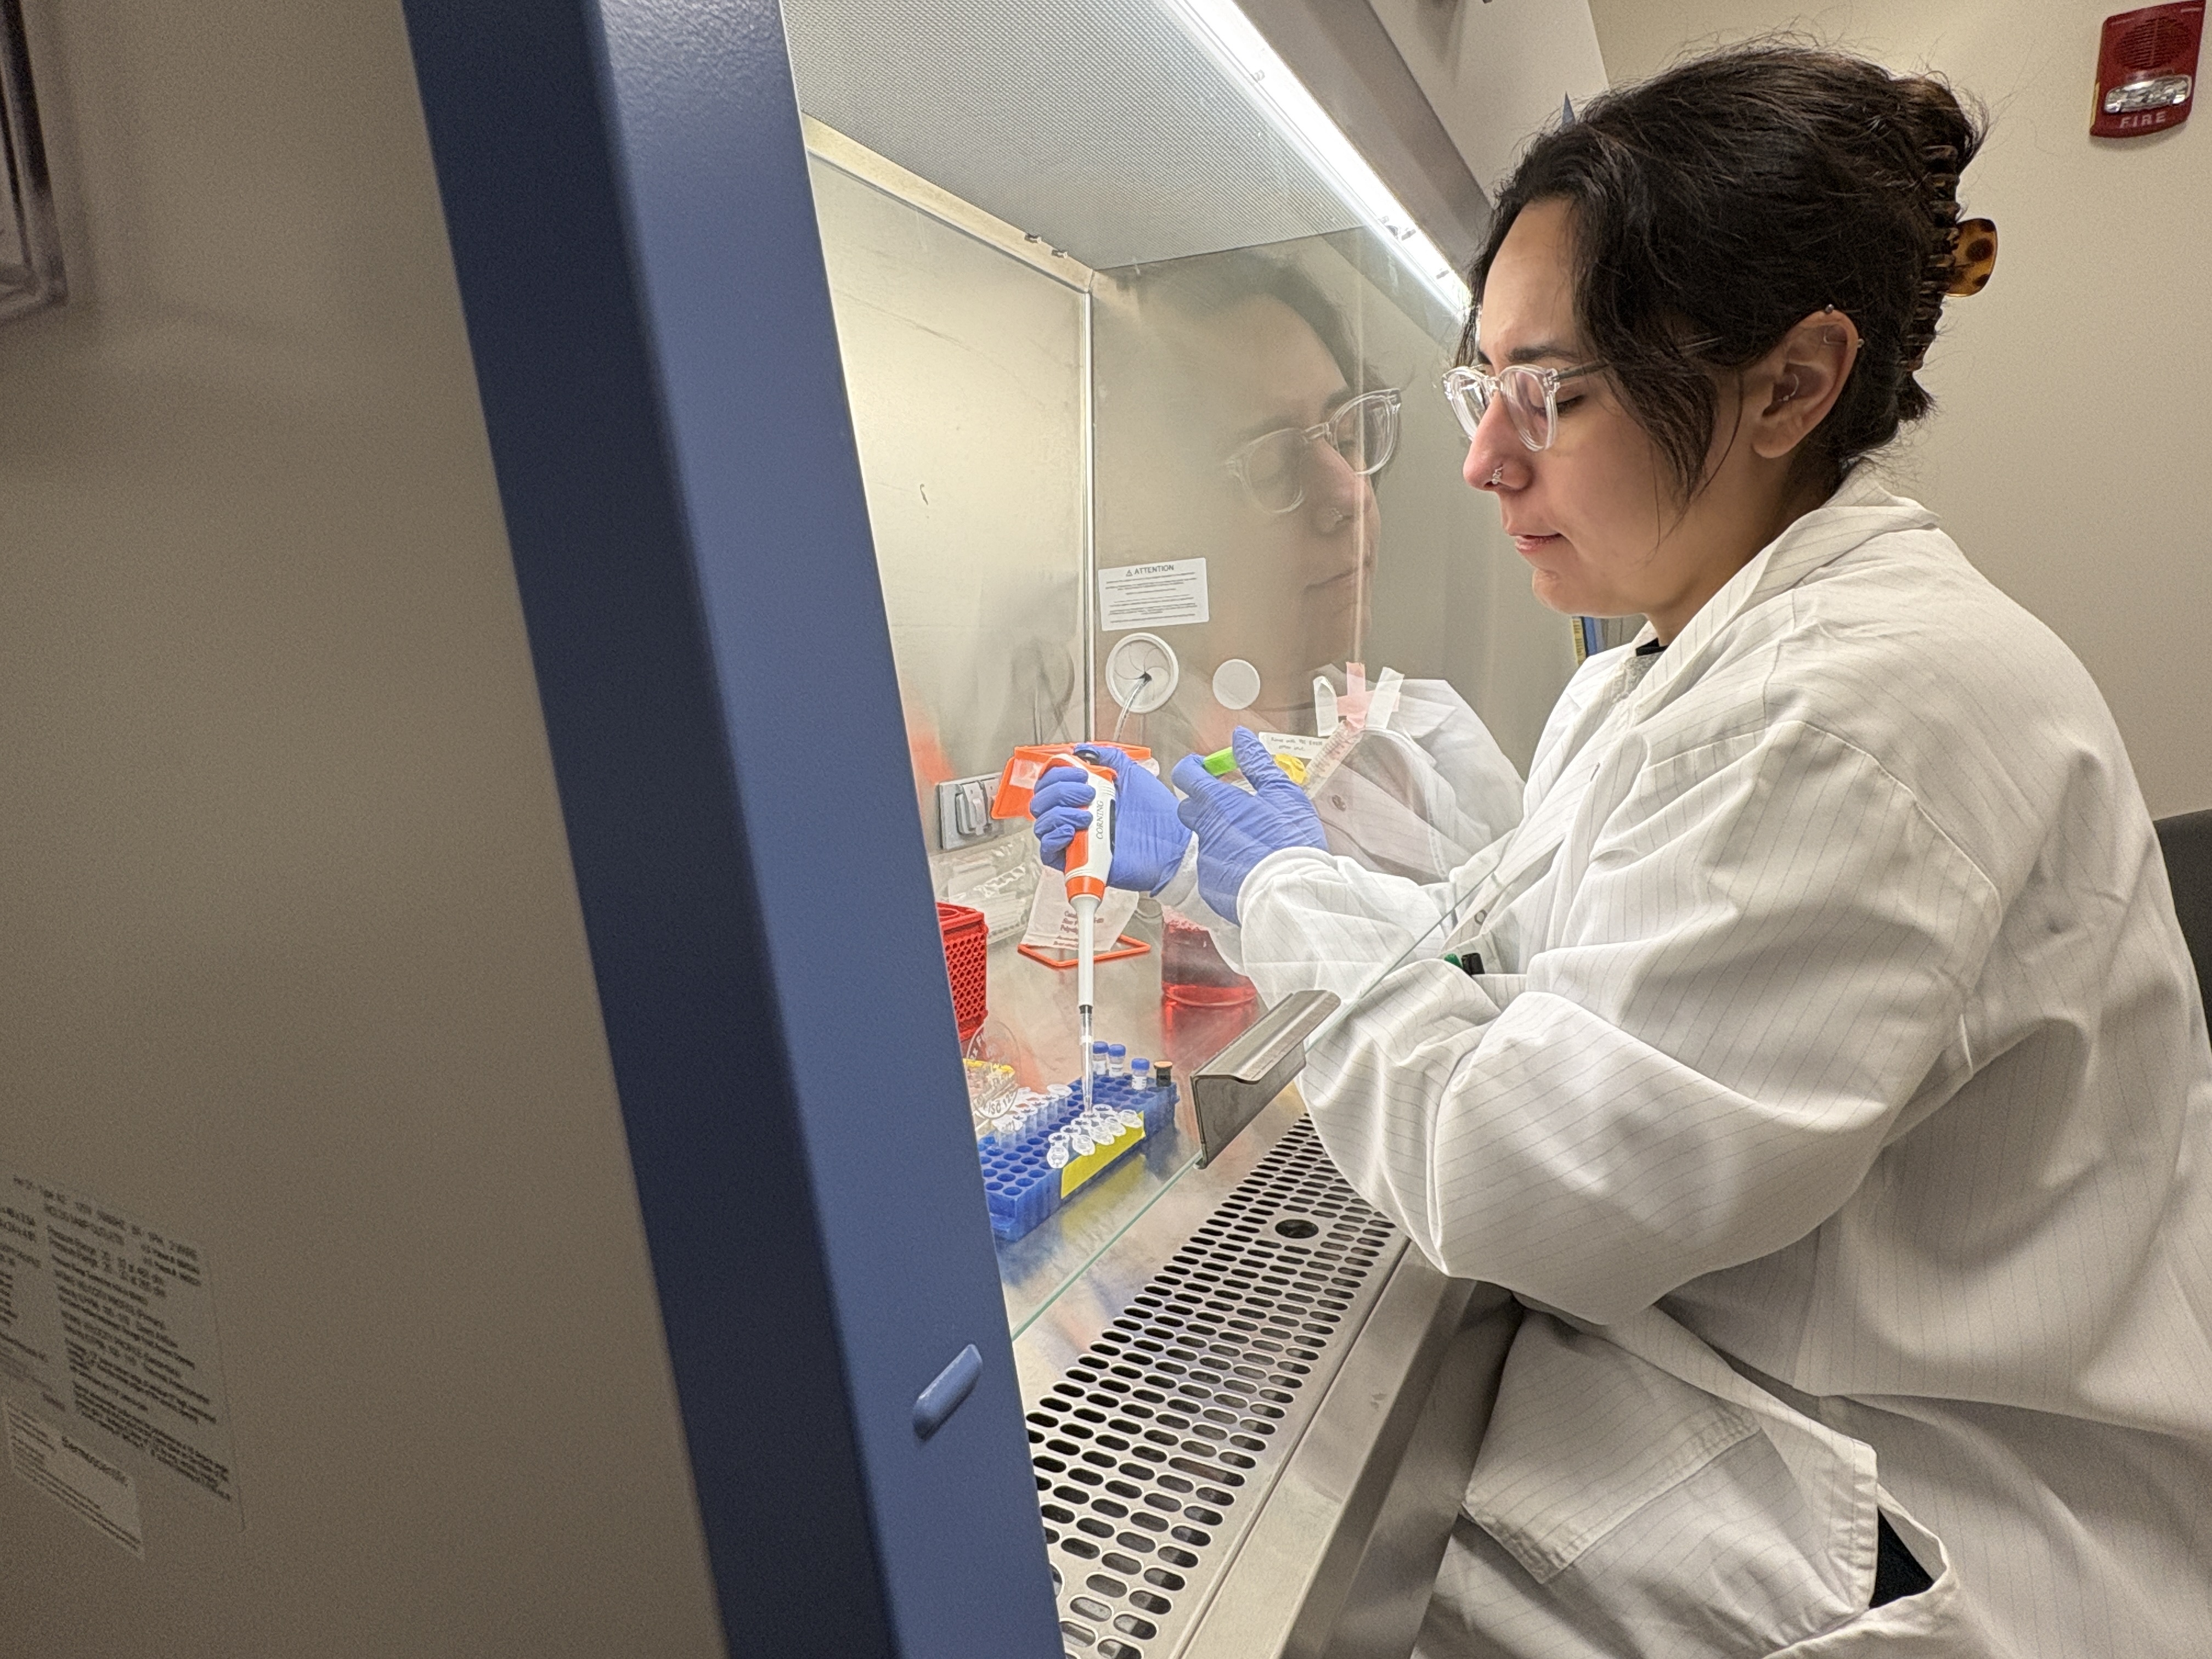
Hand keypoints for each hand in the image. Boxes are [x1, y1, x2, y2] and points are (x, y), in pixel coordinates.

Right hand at [1029, 745, 1193, 893]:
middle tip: (1086, 790)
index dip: (1056, 773)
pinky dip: (1054, 837)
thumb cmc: (1158, 815)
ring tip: (1087, 813)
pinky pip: (1047, 851)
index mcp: (1086, 796)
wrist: (1172, 845)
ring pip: (1042, 824)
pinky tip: (1073, 829)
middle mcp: (1076, 817)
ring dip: (1058, 812)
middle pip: (1041, 801)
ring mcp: (1076, 839)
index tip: (1078, 770)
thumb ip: (1109, 757)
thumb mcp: (1133, 775)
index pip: (1051, 782)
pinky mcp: (1077, 860)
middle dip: (1059, 790)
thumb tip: (1082, 749)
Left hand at [1170, 727, 1328, 921]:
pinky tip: (1249, 867)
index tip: (1204, 770)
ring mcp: (1205, 859)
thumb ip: (1256, 762)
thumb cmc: (1291, 843)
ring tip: (1251, 843)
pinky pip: (1212, 868)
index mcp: (1218, 803)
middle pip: (1187, 808)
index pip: (1186, 774)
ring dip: (1220, 836)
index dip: (1192, 768)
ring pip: (1203, 839)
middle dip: (1203, 804)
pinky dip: (1226, 864)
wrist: (1292, 892)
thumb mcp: (1282, 792)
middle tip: (1230, 807)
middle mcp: (1205, 830)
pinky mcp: (1210, 885)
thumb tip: (1240, 737)